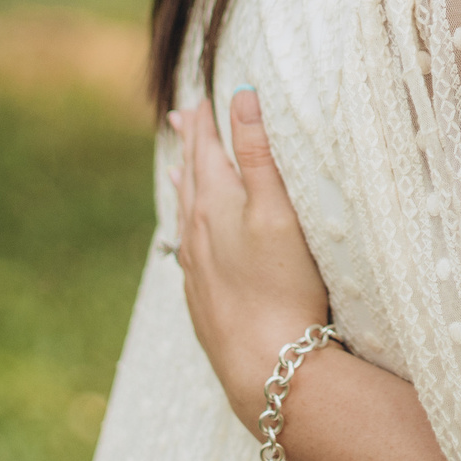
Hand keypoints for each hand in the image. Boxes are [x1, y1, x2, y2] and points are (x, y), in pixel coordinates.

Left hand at [169, 91, 333, 429]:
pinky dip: (187, 224)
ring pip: (185, 212)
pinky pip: (187, 246)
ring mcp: (197, 266)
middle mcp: (198, 231)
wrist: (265, 363)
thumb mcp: (277, 211)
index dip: (205, 122)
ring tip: (178, 164)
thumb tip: (241, 96)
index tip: (201, 99)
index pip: (207, 150)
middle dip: (190, 144)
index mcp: (216, 204)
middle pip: (191, 176)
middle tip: (182, 116)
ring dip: (185, 182)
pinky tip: (189, 232)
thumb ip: (259, 153)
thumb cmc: (281, 286)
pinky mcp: (204, 296)